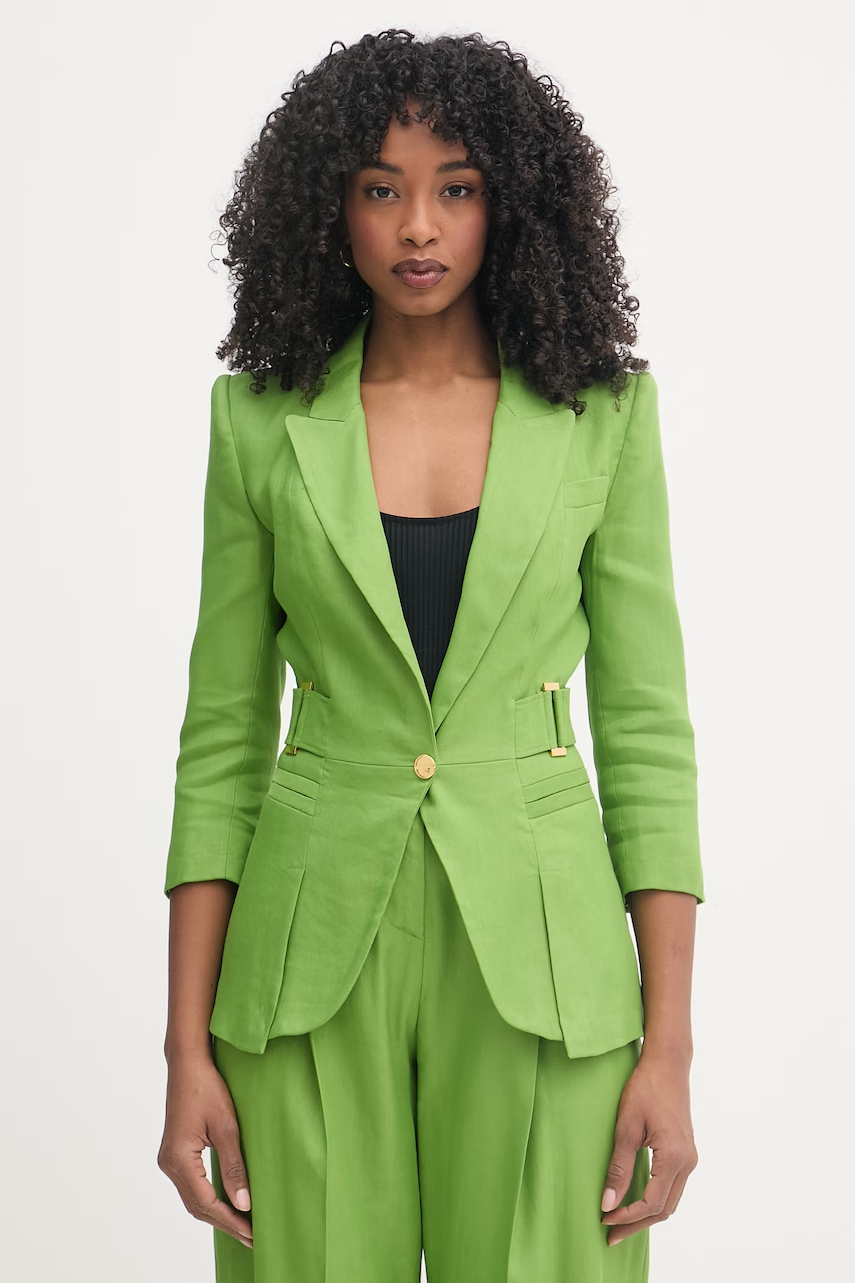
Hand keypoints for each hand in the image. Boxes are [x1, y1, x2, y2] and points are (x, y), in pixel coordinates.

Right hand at [158, 1050, 253, 1249]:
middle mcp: (169, 1164)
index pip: (206, 1202)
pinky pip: (191, 1185)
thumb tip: (244, 1203)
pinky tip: (226, 1203)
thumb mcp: (227, 1126)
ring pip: (193, 1198)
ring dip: (217, 1213)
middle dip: (225, 1222)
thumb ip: (234, 1166)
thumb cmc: (207, 1088)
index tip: (252, 1233)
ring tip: (243, 1226)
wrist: (187, 1065)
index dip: (230, 1220)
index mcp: (179, 1159)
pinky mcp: (174, 1154)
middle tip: (252, 1237)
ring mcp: (169, 1160)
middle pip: (197, 1206)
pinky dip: (209, 1198)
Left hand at [600, 1050, 697, 1245]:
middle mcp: (688, 1162)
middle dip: (636, 1224)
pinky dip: (655, 1200)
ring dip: (646, 1215)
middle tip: (610, 1234)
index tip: (604, 1219)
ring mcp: (690, 1158)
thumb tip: (608, 1203)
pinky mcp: (686, 1152)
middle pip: (664, 1209)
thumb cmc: (645, 1088)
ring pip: (670, 1200)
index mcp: (674, 1157)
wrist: (667, 1063)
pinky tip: (636, 1201)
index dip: (627, 1216)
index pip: (651, 1203)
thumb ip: (618, 1167)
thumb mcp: (626, 1127)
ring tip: (620, 1222)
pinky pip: (672, 1187)